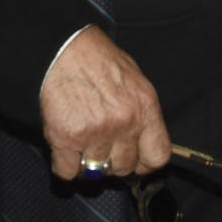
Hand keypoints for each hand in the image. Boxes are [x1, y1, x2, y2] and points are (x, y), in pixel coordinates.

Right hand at [39, 25, 170, 179]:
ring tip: (82, 141)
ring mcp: (96, 132)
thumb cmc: (98, 60)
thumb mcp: (135, 80)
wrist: (63, 49)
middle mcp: (124, 123)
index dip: (145, 164)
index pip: (158, 156)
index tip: (136, 163)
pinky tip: (65, 147)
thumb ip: (142, 113)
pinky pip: (67, 172)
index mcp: (145, 107)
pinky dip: (65, 165)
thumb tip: (143, 143)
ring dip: (87, 162)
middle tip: (102, 146)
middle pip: (124, 167)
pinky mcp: (67, 137)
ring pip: (95, 172)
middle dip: (113, 162)